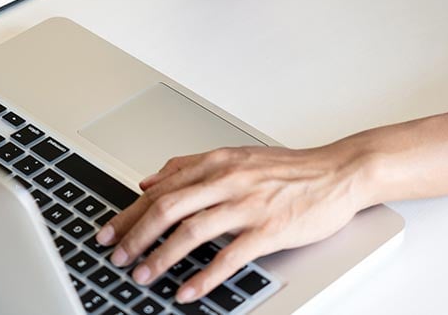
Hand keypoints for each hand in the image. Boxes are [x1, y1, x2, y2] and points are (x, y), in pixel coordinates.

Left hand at [95, 142, 376, 302]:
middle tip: (117, 257)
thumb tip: (150, 179)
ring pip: (191, 231)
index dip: (129, 213)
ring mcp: (248, 205)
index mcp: (217, 163)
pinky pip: (228, 256)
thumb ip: (191, 166)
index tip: (109, 232)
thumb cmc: (290, 169)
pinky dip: (203, 276)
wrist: (337, 172)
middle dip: (135, 236)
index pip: (160, 188)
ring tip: (143, 276)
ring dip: (161, 257)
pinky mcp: (268, 229)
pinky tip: (187, 290)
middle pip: (167, 208)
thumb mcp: (236, 156)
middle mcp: (227, 180)